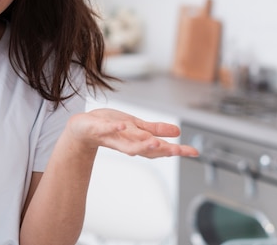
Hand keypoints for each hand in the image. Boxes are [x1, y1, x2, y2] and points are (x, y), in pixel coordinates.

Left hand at [66, 108, 198, 158]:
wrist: (82, 130)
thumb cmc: (110, 127)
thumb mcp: (136, 126)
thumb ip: (155, 130)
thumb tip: (177, 132)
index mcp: (138, 142)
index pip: (160, 148)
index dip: (177, 150)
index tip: (194, 152)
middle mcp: (127, 143)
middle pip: (147, 150)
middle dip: (162, 151)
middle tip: (178, 151)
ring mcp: (113, 137)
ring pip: (128, 145)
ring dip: (141, 145)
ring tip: (155, 142)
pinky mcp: (99, 129)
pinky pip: (107, 129)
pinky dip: (114, 127)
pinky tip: (123, 124)